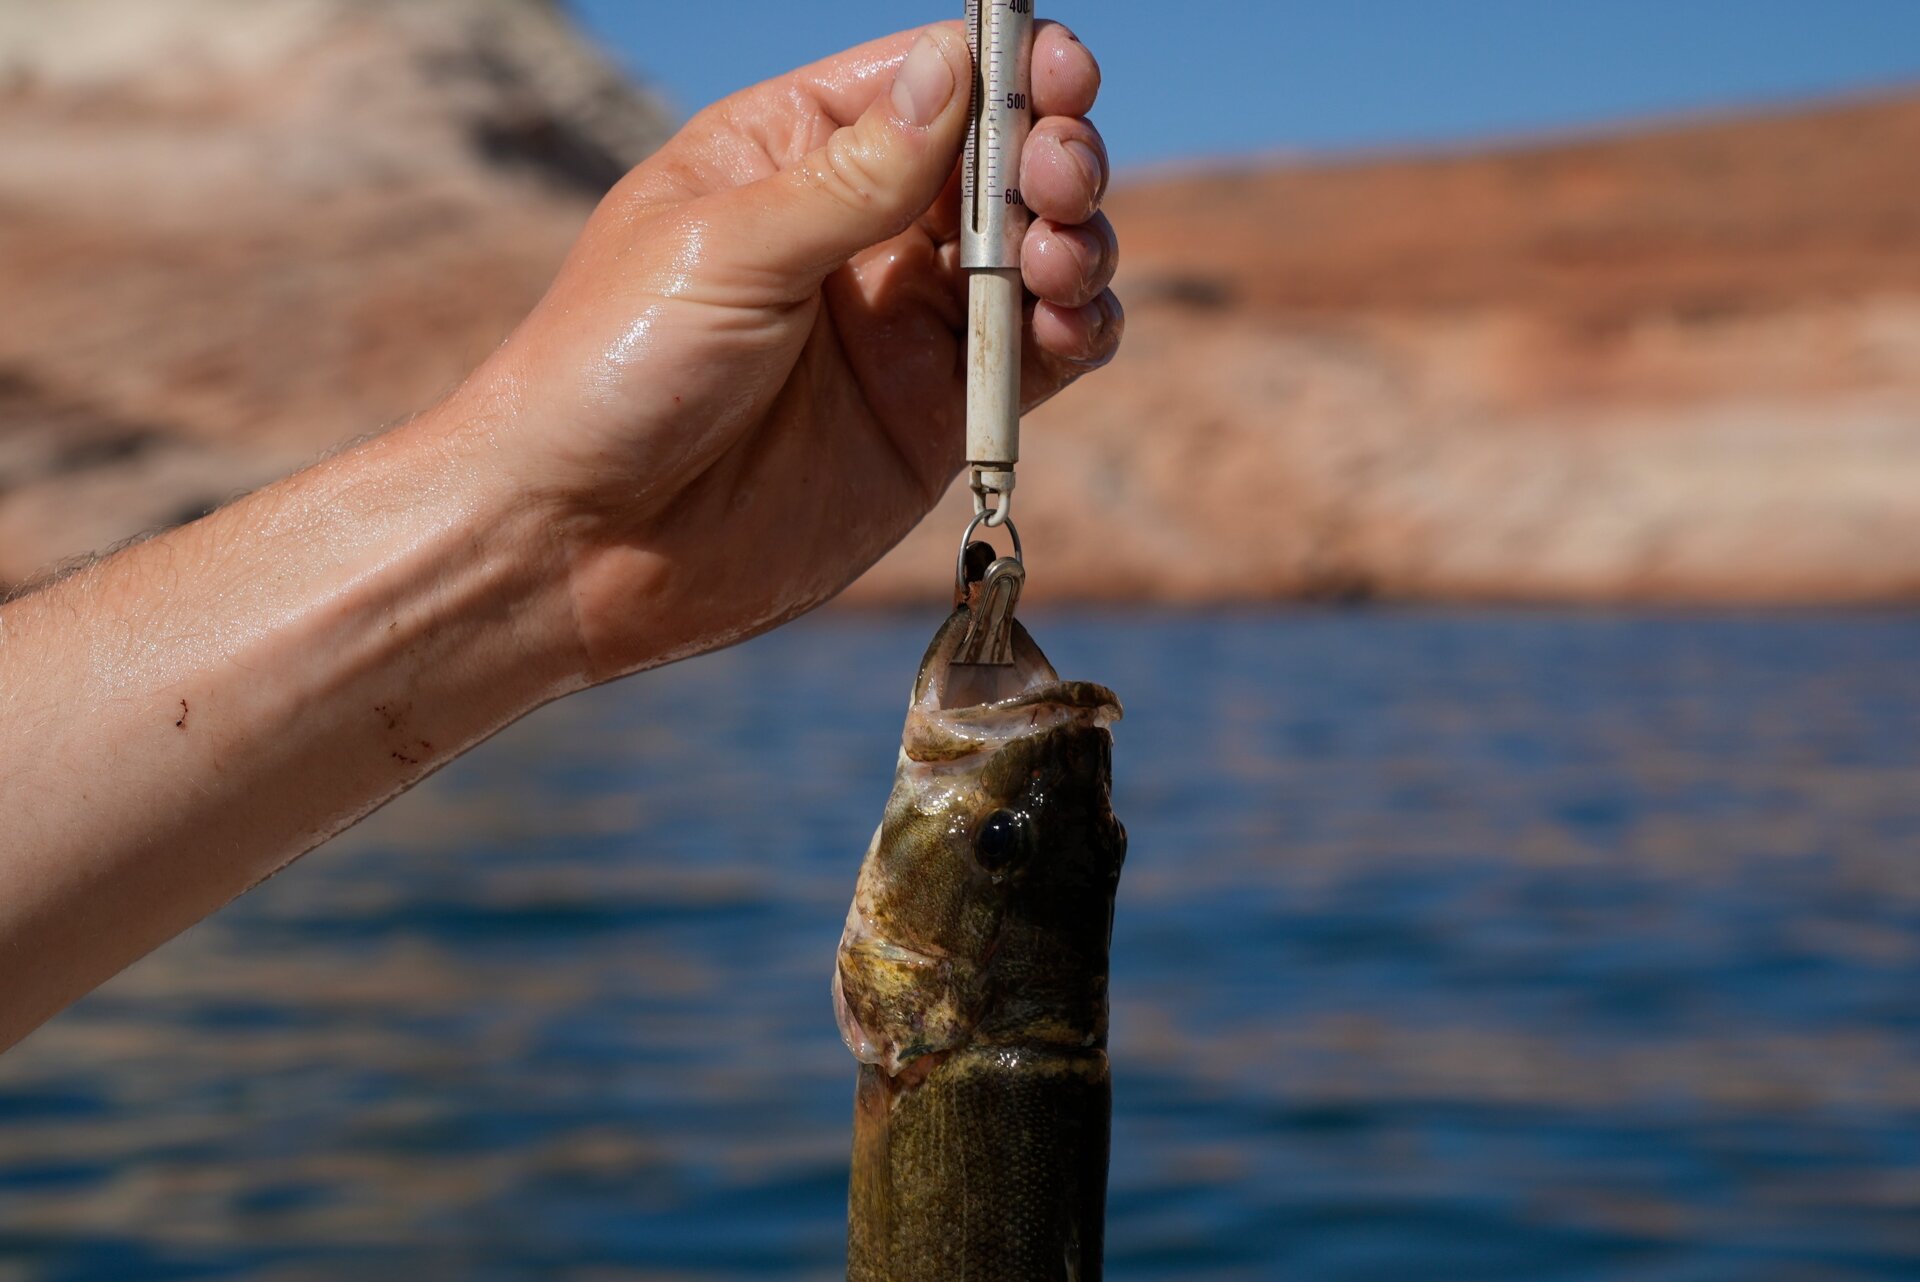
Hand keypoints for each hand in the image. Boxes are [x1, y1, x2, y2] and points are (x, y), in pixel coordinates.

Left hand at [456, 22, 1118, 676]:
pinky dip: (1077, 332)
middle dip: (1054, 154)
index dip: (1007, 68)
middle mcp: (862, 229)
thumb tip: (957, 68)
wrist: (579, 543)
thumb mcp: (728, 248)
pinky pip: (1037, 358)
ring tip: (1057, 260)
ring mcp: (904, 325)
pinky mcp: (934, 418)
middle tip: (1058, 180)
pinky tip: (1071, 325)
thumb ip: (855, 175)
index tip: (1059, 76)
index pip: (929, 81)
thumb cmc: (612, 370)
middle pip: (1002, 161)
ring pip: (1037, 255)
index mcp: (793, 151)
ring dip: (1076, 242)